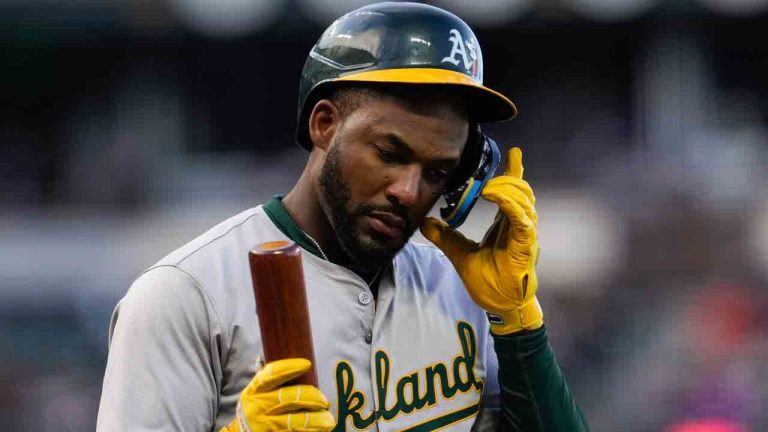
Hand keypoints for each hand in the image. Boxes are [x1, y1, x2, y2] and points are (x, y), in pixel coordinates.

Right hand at [221, 358, 335, 431]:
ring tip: (328, 419)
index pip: (270, 375)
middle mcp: (257, 407)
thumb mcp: (255, 394)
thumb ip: (270, 380)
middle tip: (324, 400)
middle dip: (311, 396)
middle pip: (288, 397)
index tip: (306, 364)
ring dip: (315, 419)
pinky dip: (311, 431)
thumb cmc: (254, 410)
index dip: (289, 367)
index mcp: (253, 391)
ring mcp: (265, 425)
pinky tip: (320, 429)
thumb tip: (296, 362)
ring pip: (295, 421)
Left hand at [420, 147, 542, 334]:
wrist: (499, 306)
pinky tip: (498, 198)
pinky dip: (511, 206)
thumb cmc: (488, 280)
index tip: (513, 153)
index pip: (513, 193)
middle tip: (487, 178)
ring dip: (506, 190)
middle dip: (508, 178)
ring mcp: (525, 236)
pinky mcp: (526, 247)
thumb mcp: (459, 253)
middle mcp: (520, 226)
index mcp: (508, 225)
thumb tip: (424, 222)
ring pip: (524, 202)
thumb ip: (445, 236)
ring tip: (487, 188)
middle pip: (522, 191)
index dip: (514, 172)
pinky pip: (523, 221)